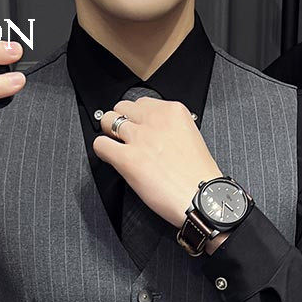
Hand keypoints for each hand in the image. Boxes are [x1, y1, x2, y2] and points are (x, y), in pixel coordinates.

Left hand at [93, 97, 222, 229]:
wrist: (201, 199)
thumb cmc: (199, 178)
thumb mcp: (191, 138)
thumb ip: (171, 130)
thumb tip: (154, 134)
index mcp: (173, 111)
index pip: (143, 103)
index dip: (137, 117)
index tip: (138, 127)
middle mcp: (155, 120)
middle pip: (122, 107)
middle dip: (121, 120)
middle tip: (124, 136)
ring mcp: (139, 138)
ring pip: (108, 121)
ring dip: (109, 133)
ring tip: (115, 146)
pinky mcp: (127, 159)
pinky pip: (100, 145)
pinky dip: (102, 151)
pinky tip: (110, 158)